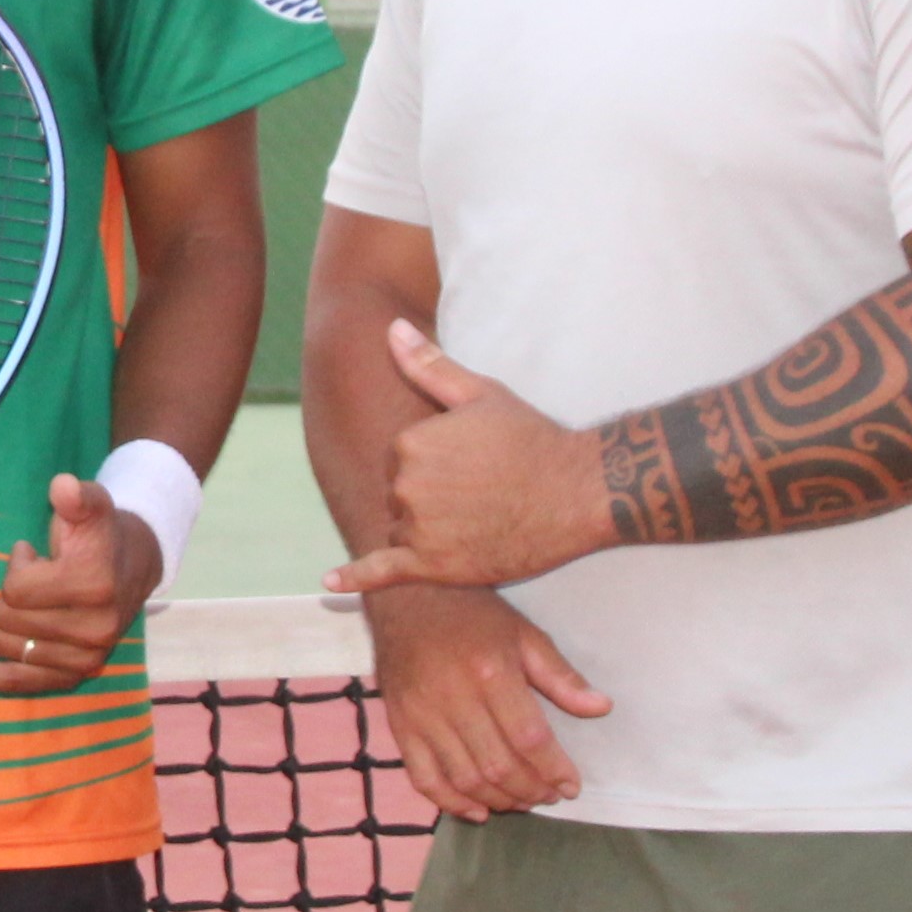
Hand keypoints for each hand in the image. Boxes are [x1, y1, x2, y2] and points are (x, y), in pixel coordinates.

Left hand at [0, 472, 162, 695]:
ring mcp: (83, 659)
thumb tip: (61, 487)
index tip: (32, 555)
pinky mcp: (71, 678)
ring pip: (2, 644)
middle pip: (6, 617)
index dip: (17, 566)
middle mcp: (93, 629)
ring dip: (5, 621)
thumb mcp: (92, 505)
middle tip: (36, 579)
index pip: (17, 588)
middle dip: (10, 594)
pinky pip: (13, 682)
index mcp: (94, 585)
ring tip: (35, 603)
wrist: (134, 568)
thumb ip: (76, 496)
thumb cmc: (100, 535)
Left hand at [327, 320, 617, 592]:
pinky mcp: (434, 566)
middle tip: (483, 493)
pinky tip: (328, 583)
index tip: (473, 464)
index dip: (437, 465)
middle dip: (431, 497)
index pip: (400, 461)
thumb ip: (428, 365)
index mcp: (408, 443)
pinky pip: (381, 572)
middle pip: (399, 496)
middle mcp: (405, 486)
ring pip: (402, 531)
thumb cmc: (533, 439)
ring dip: (429, 532)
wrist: (582, 492)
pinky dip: (355, 578)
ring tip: (481, 520)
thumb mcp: (480, 394)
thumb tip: (389, 328)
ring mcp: (418, 528)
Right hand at [369, 585, 609, 819]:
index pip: (529, 738)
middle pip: (497, 764)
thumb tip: (601, 708)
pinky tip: (476, 810)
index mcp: (491, 673)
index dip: (553, 770)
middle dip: (530, 790)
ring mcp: (422, 715)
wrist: (406, 598)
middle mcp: (454, 698)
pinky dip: (450, 802)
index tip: (571, 786)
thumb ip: (560, 676)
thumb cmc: (472, 615)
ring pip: (463, 777)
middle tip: (548, 797)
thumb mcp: (524, 634)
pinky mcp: (400, 725)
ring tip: (520, 801)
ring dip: (497, 800)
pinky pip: (423, 776)